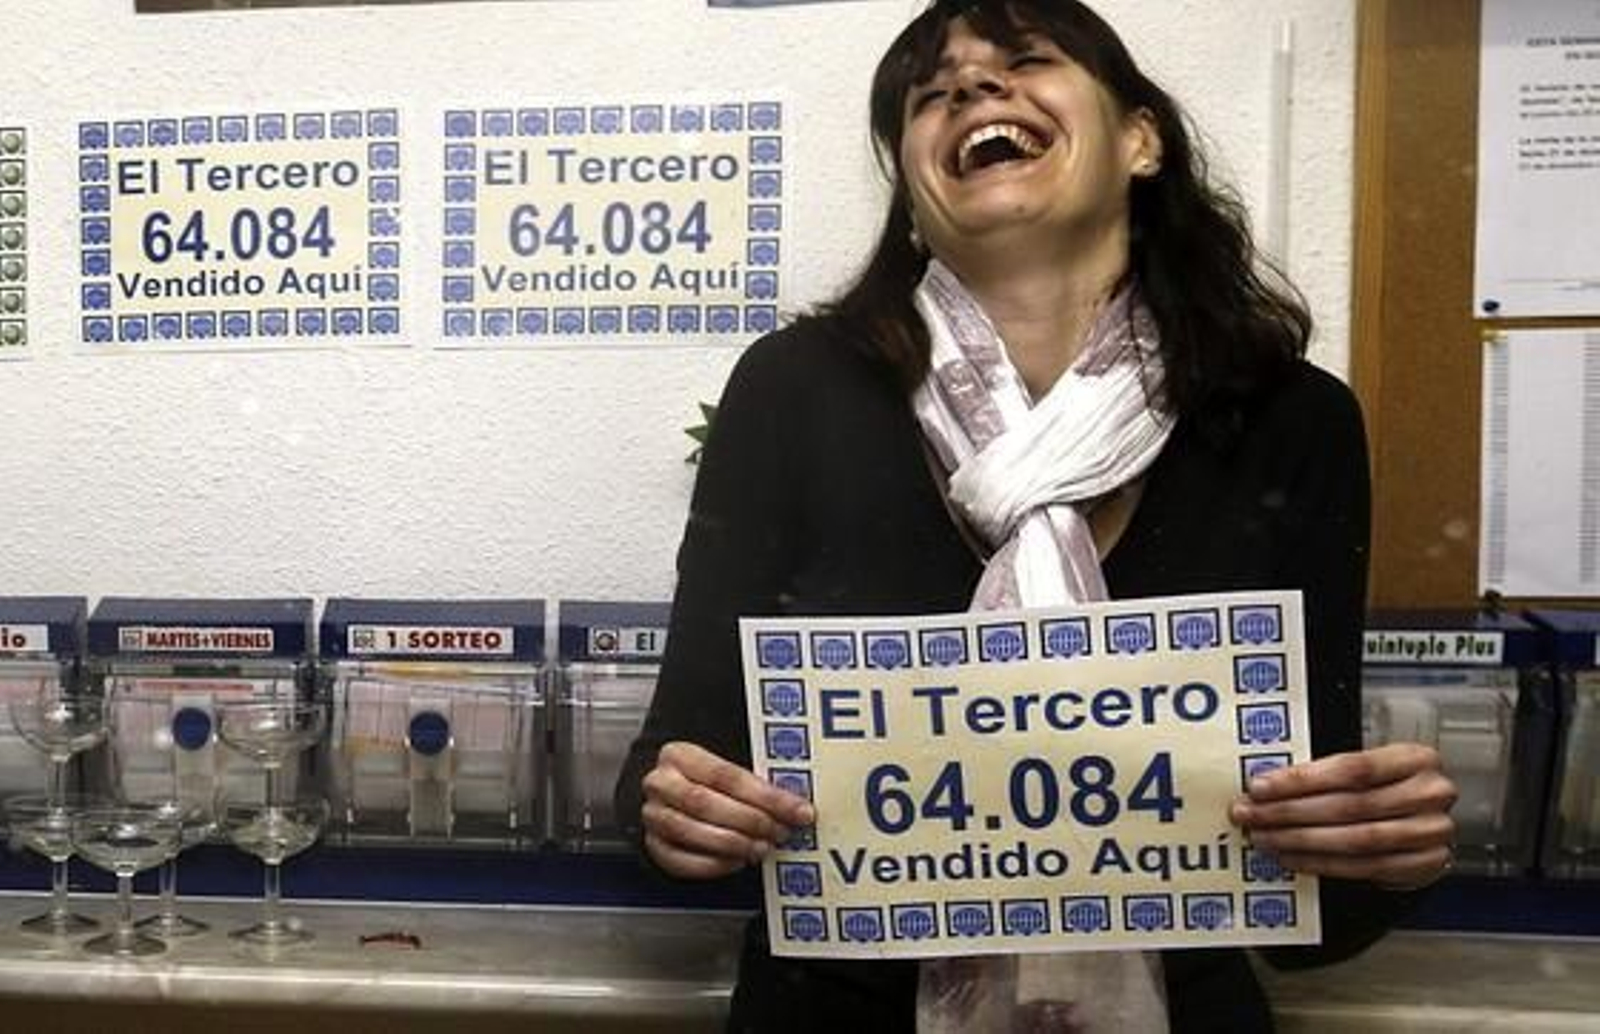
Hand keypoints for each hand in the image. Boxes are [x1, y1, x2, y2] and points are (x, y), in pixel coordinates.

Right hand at [641, 741, 815, 879]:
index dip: (766, 796)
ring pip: (693, 832)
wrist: (672, 794)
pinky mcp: (653, 846)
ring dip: (735, 844)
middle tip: (780, 831)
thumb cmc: (706, 781)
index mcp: (679, 754)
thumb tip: (795, 805)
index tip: (797, 809)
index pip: (727, 775)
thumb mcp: (725, 770)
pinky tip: (738, 860)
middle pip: (707, 803)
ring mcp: (653, 815)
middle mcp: (660, 783)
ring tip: (762, 847)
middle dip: (751, 821)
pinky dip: (714, 864)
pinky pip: (682, 861)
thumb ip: (753, 784)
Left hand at [1229, 742, 1456, 889]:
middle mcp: (1429, 794)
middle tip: (1252, 814)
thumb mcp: (1370, 766)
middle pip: (1349, 805)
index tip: (1262, 786)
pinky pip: (1363, 867)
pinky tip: (1292, 856)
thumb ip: (1328, 773)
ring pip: (1355, 840)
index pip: (1353, 767)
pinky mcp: (1423, 865)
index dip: (1303, 778)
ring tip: (1265, 837)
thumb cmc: (1390, 786)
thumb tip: (1268, 785)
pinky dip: (1321, 863)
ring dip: (1300, 840)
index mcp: (1415, 758)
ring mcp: (1431, 833)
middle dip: (1290, 811)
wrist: (1428, 819)